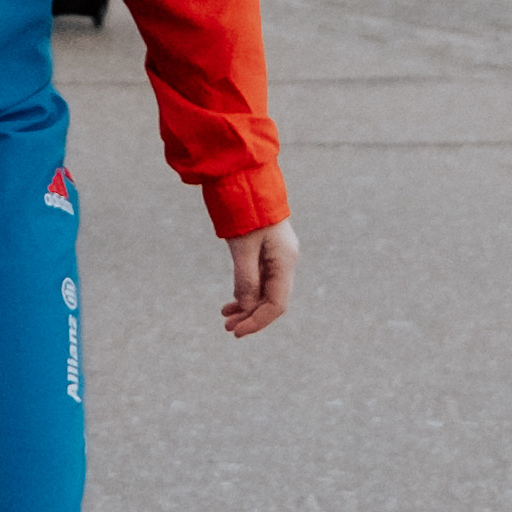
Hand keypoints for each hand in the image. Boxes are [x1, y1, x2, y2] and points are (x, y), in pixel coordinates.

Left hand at [222, 220, 296, 337]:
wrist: (246, 180)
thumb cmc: (245, 210)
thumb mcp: (242, 247)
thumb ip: (246, 279)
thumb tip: (247, 307)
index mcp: (285, 261)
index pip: (276, 304)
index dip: (257, 321)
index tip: (236, 331)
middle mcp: (285, 261)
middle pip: (272, 301)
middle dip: (250, 316)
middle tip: (226, 327)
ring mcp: (277, 257)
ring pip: (265, 292)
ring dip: (247, 306)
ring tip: (225, 316)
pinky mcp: (267, 252)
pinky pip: (260, 280)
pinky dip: (247, 292)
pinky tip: (232, 300)